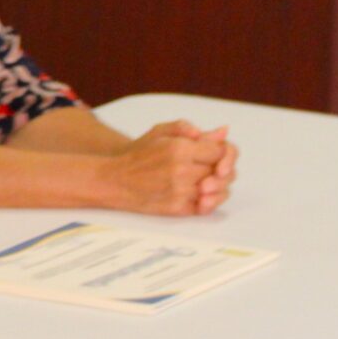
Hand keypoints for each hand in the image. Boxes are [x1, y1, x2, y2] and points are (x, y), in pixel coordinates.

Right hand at [100, 122, 235, 215]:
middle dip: (221, 169)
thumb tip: (222, 132)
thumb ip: (190, 129)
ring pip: (218, 190)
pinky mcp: (177, 209)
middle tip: (214, 167)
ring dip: (218, 185)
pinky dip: (210, 201)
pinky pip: (206, 207)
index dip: (222, 152)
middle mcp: (181, 171)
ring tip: (208, 180)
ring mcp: (180, 192)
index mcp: (179, 149)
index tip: (215, 153)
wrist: (115, 180)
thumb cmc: (138, 154)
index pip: (221, 151)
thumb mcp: (160, 131)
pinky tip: (203, 193)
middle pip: (221, 171)